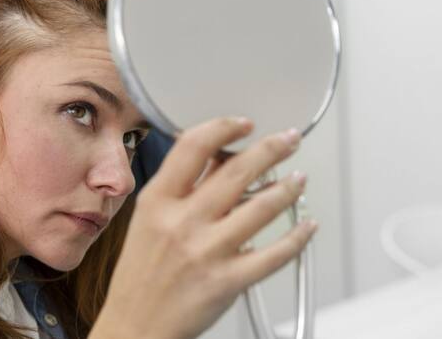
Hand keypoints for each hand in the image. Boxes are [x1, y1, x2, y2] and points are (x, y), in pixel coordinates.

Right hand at [90, 118, 317, 338]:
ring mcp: (207, 251)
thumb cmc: (141, 275)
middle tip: (289, 140)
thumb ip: (181, 189)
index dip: (224, 128)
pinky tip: (305, 225)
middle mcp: (183, 222)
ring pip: (262, 207)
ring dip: (288, 188)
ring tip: (298, 179)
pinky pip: (275, 253)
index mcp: (158, 201)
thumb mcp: (148, 220)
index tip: (243, 124)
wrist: (136, 325)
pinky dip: (297, 236)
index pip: (193, 147)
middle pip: (237, 171)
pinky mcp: (228, 280)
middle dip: (272, 148)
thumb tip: (218, 159)